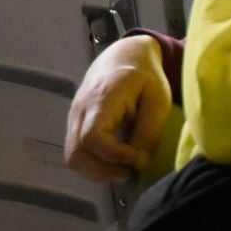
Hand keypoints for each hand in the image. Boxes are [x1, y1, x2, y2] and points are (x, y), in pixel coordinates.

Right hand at [64, 34, 172, 181]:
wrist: (123, 58)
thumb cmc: (145, 77)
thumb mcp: (158, 99)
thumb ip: (149, 129)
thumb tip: (140, 160)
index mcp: (101, 99)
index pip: (92, 136)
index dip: (114, 155)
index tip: (139, 159)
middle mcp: (80, 110)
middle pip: (76, 152)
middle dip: (104, 170)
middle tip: (131, 172)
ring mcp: (73, 119)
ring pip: (72, 157)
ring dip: (97, 172)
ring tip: (125, 171)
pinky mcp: (75, 127)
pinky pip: (76, 153)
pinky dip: (93, 166)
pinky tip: (115, 165)